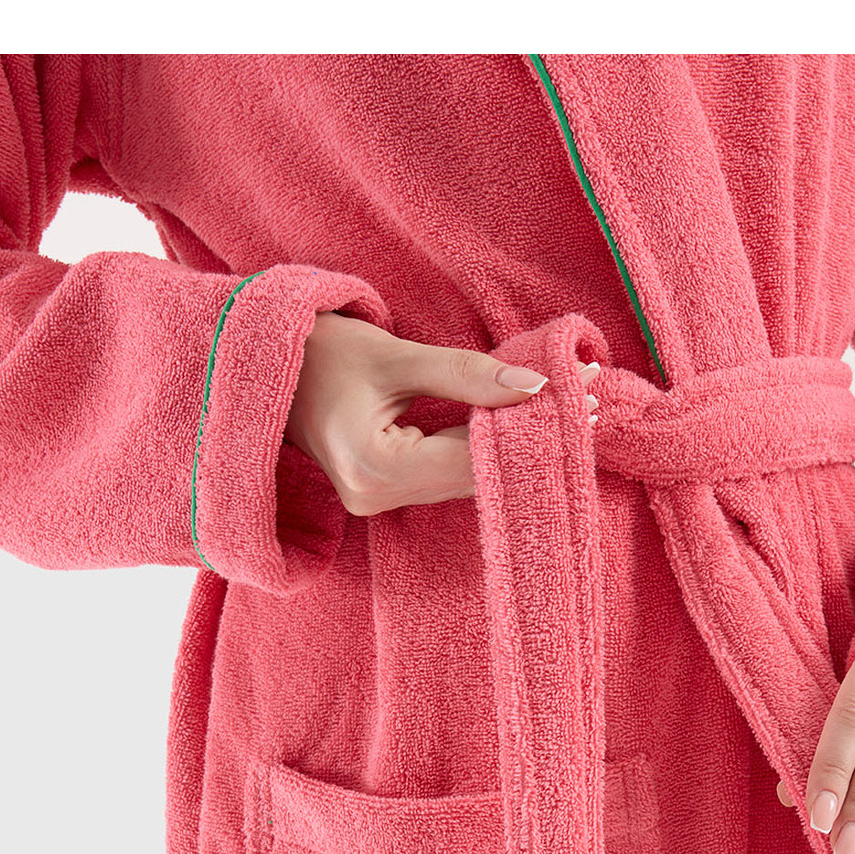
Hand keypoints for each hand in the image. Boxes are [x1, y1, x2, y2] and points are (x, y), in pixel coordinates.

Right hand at [284, 312, 598, 514]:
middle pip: (473, 476)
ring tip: (569, 411)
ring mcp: (377, 501)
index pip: (472, 456)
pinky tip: (521, 426)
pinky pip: (446, 474)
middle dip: (529, 440)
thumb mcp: (394, 354)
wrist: (263, 368)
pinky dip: (483, 449)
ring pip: (464, 478)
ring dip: (513, 446)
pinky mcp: (383, 491)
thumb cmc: (318, 352)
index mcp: (374, 468)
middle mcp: (375, 497)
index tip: (583, 402)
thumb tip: (536, 387)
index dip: (528, 431)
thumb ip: (465, 374)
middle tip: (591, 403)